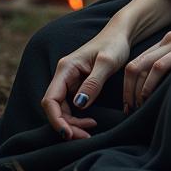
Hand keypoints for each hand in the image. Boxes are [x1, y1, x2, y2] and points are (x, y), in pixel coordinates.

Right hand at [40, 25, 130, 140]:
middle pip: (55, 108)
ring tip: (90, 130)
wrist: (120, 35)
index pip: (50, 99)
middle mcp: (63, 76)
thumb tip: (80, 104)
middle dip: (67, 125)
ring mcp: (69, 82)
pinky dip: (78, 118)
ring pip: (63, 110)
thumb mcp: (107, 62)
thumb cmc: (114, 44)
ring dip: (73, 124)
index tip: (69, 134)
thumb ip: (94, 83)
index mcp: (66, 68)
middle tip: (86, 136)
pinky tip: (91, 122)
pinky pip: (71, 107)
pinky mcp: (77, 86)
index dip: (56, 119)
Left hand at [124, 5, 170, 111]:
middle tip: (129, 109)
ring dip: (136, 89)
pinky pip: (159, 65)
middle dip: (128, 89)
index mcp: (170, 40)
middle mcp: (169, 40)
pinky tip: (148, 96)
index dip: (131, 83)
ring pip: (143, 66)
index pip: (140, 61)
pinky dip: (149, 83)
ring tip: (136, 107)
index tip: (132, 102)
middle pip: (135, 64)